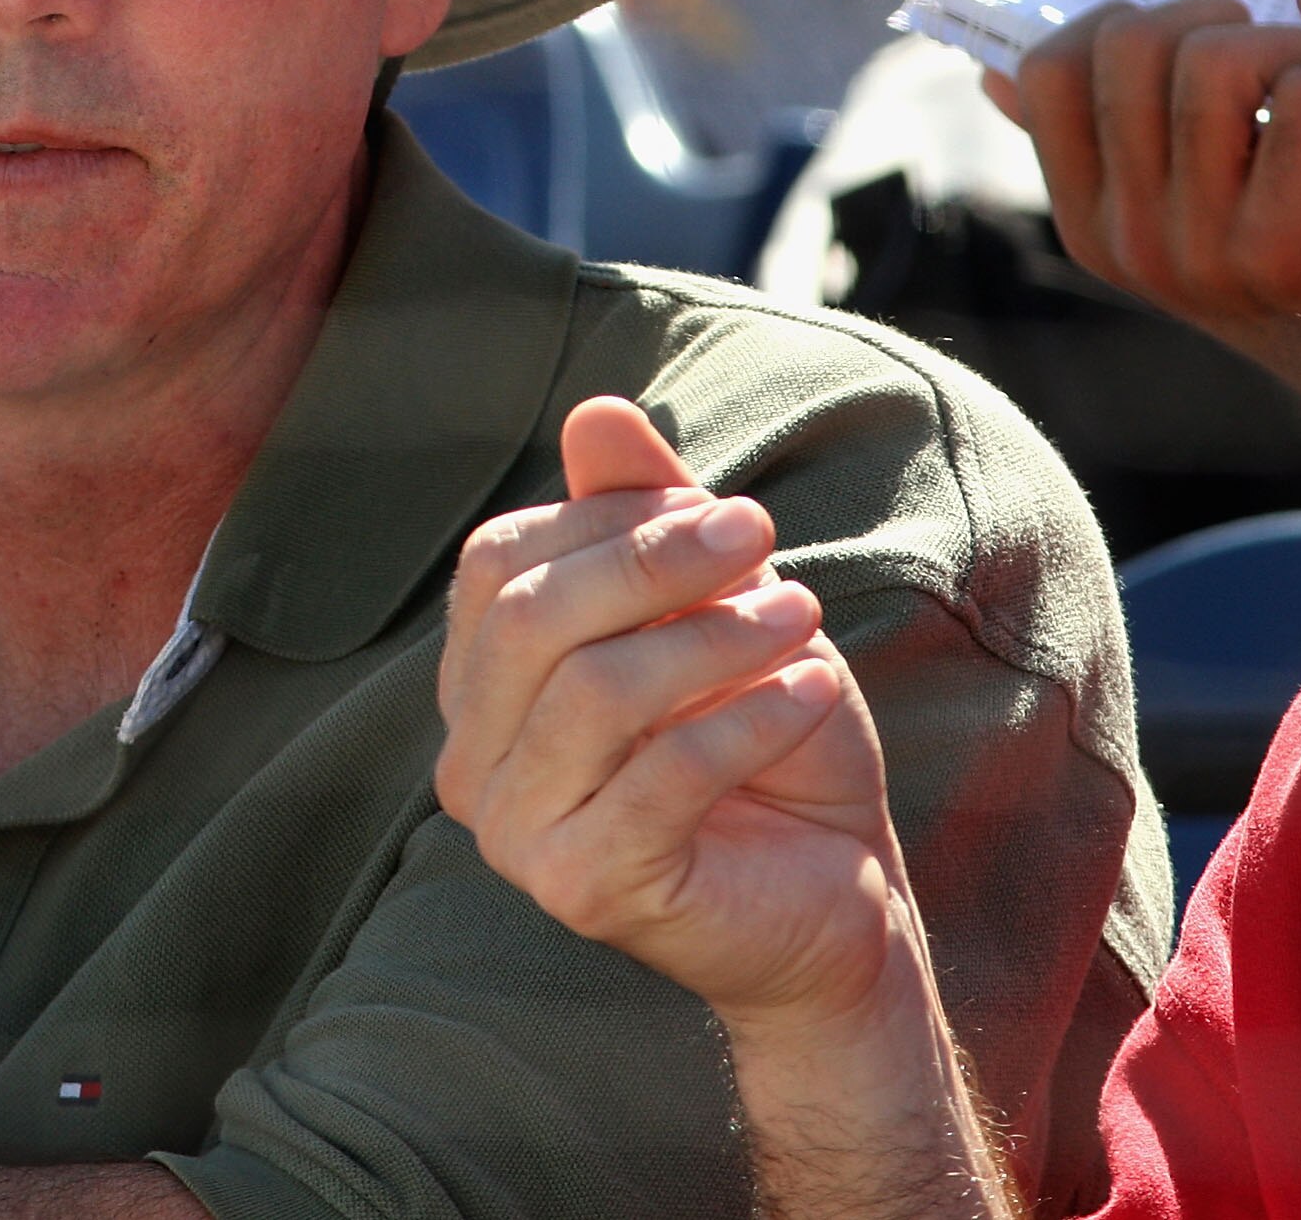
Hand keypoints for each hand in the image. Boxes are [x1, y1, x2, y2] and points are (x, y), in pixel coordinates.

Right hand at [435, 398, 904, 1029]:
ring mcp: (512, 832)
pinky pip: (660, 777)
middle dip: (654, 561)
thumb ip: (647, 518)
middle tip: (761, 536)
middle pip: (532, 619)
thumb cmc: (764, 742)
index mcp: (478, 685)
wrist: (832, 892)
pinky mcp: (581, 888)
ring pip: (594, 693)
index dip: (609, 519)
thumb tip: (597, 409)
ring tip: (804, 615)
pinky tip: (814, 692)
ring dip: (714, 638)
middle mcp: (468, 760)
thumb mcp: (714, 609)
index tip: (724, 511)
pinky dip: (748, 720)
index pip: (500, 564)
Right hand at [992, 0, 1300, 624]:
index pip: (1047, 71)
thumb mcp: (1174, 210)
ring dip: (1286, 46)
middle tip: (1264, 55)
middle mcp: (1129, 240)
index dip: (1115, 20)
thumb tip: (993, 73)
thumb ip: (1096, 144)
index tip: (1181, 41)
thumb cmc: (1290, 260)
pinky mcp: (1289, 248)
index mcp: (1087, 222)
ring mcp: (1201, 249)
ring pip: (1218, 61)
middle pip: (1131, 45)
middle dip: (1212, 17)